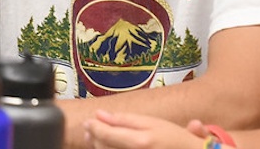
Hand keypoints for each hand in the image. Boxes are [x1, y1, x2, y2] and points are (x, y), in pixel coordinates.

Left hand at [82, 110, 206, 148]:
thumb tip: (99, 114)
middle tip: (89, 128)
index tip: (87, 121)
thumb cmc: (172, 138)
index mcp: (138, 142)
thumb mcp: (150, 123)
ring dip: (97, 145)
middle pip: (102, 147)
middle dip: (93, 136)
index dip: (92, 126)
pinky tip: (108, 146)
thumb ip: (123, 119)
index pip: (105, 134)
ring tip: (95, 137)